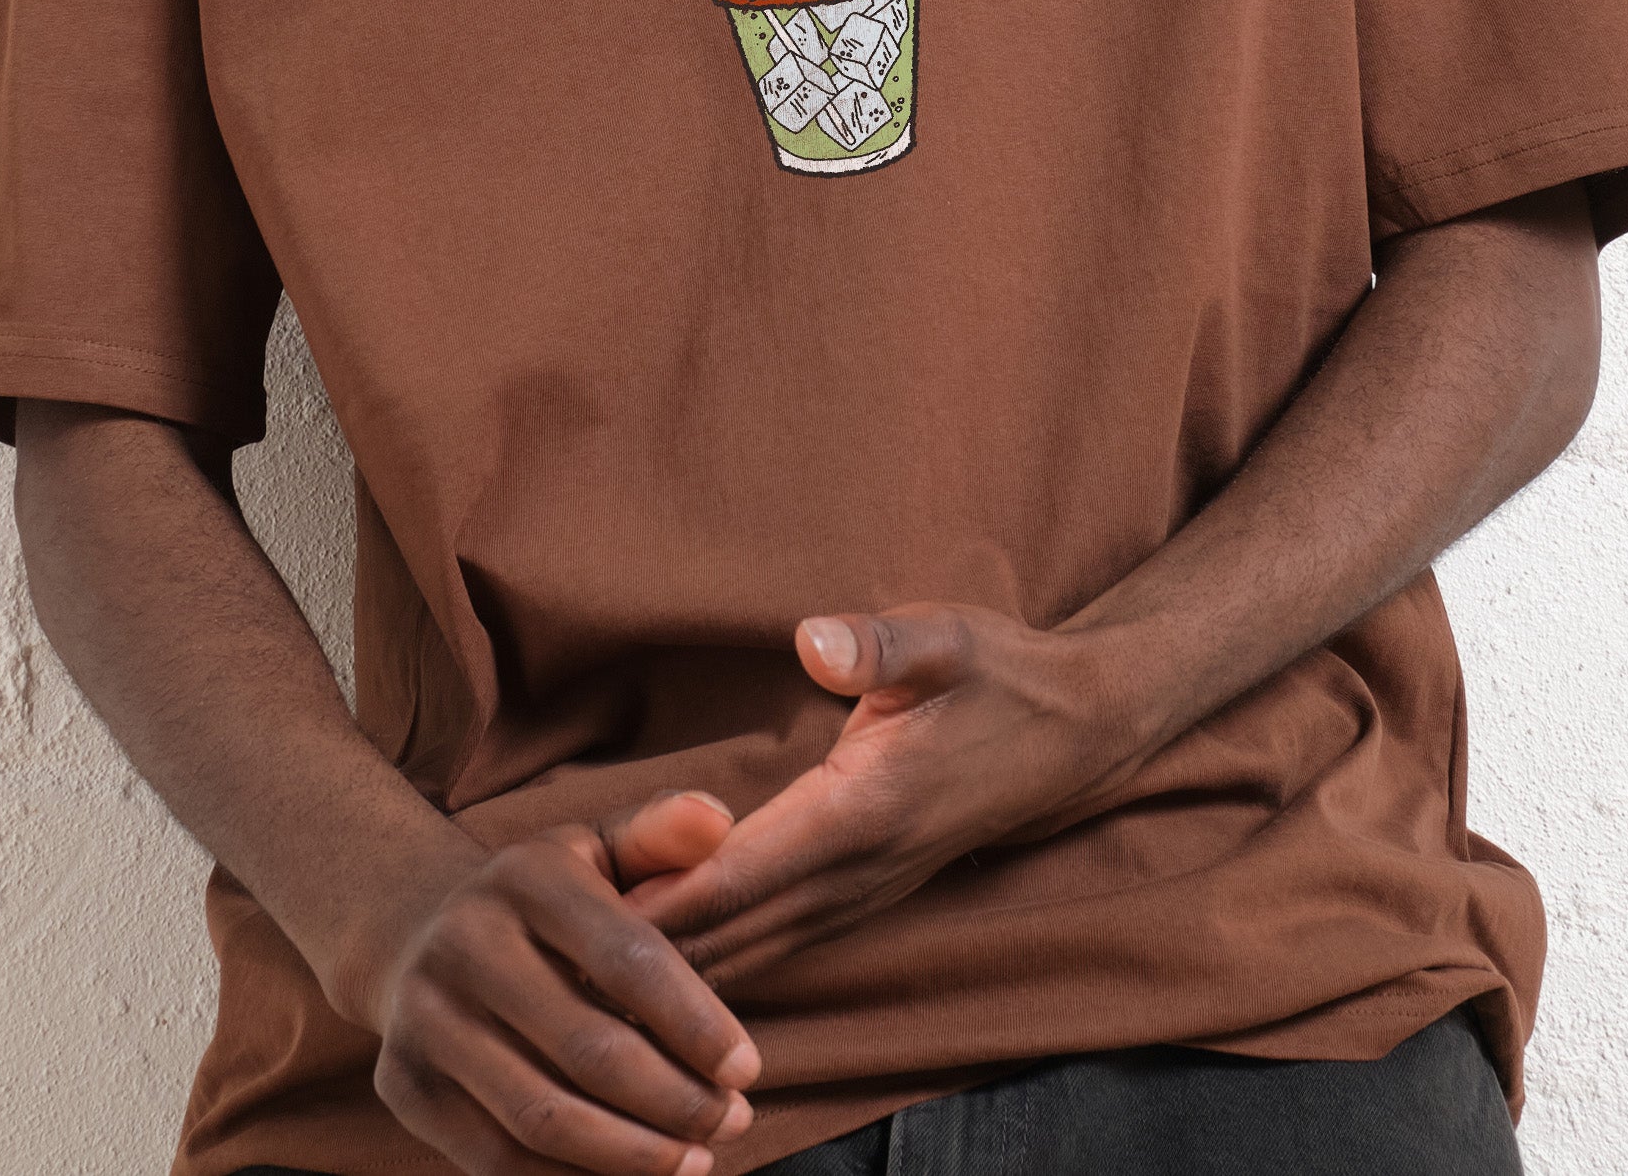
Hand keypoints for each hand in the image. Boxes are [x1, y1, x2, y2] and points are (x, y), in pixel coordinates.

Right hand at [361, 788, 763, 1175]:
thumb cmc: (542, 898)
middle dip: (675, 1101)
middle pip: (589, 1051)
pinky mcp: (404, 1085)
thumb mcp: (596, 848)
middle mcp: (466, 943)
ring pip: (544, 1117)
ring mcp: (427, 1018)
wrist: (418, 932)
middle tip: (733, 1123)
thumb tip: (717, 819)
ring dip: (631, 1156)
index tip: (748, 1069)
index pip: (627, 958)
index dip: (694, 1021)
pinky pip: (496, 1160)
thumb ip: (660, 836)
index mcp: (527, 878)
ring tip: (694, 1162)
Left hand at [619, 604, 1132, 989]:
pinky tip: (666, 979)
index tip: (584, 921)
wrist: (1077, 732)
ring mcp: (862, 893)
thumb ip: (877, 645)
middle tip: (550, 971)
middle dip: (646, 959)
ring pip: (753, 955)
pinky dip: (718, 965)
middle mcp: (856, 871)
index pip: (741, 872)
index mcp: (862, 811)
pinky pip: (776, 946)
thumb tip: (814, 639)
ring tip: (584, 989)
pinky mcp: (863, 895)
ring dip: (675, 974)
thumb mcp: (945, 638)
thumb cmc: (1000, 674)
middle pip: (733, 934)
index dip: (662, 901)